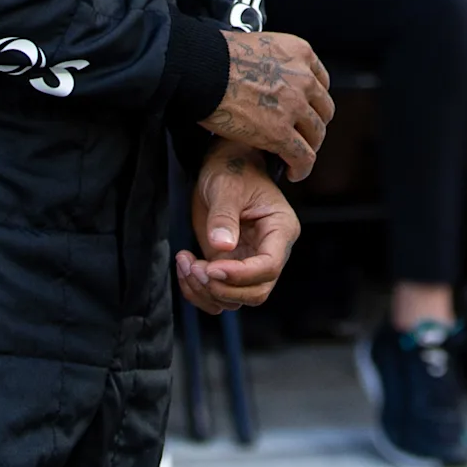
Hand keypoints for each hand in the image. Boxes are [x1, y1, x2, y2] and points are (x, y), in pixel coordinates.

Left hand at [175, 142, 301, 312]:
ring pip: (235, 299)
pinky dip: (197, 291)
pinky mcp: (230, 268)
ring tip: (186, 262)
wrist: (222, 166)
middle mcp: (270, 252)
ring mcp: (250, 263)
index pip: (269, 266)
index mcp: (280, 229)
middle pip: (256, 292)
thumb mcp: (226, 186)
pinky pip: (218, 295)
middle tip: (195, 268)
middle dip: (222, 288)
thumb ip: (224, 216)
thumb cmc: (231, 169)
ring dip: (205, 291)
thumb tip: (222, 248)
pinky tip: (185, 265)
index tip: (212, 267)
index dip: (241, 275)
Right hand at [201, 28, 334, 179]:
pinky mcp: (280, 132)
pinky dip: (301, 168)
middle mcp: (302, 78)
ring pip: (316, 134)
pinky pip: (303, 156)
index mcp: (298, 53)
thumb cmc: (215, 56)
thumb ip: (274, 62)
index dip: (313, 100)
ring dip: (308, 147)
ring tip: (297, 157)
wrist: (200, 68)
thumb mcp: (258, 46)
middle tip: (300, 134)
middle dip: (312, 125)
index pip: (321, 81)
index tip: (306, 109)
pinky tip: (293, 172)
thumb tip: (269, 78)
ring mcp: (294, 105)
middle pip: (323, 109)